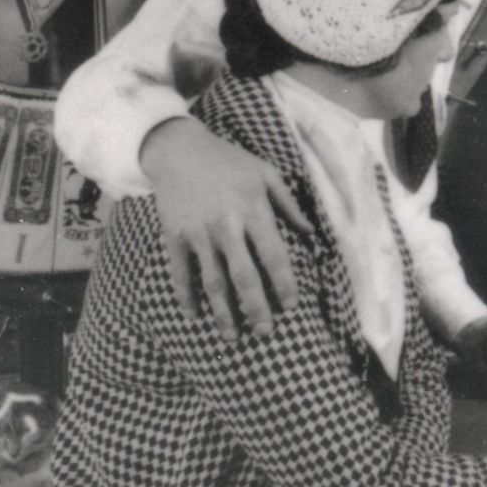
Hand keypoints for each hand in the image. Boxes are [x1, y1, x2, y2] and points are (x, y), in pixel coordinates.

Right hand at [140, 118, 308, 339]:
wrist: (179, 148)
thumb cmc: (228, 160)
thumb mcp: (264, 172)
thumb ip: (288, 204)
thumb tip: (311, 232)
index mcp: (253, 211)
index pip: (273, 254)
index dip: (284, 282)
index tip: (291, 306)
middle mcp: (226, 226)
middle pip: (244, 276)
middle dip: (256, 308)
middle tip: (266, 333)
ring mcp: (198, 233)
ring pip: (213, 281)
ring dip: (223, 312)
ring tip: (233, 337)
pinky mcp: (175, 236)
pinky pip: (181, 273)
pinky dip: (186, 297)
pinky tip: (194, 316)